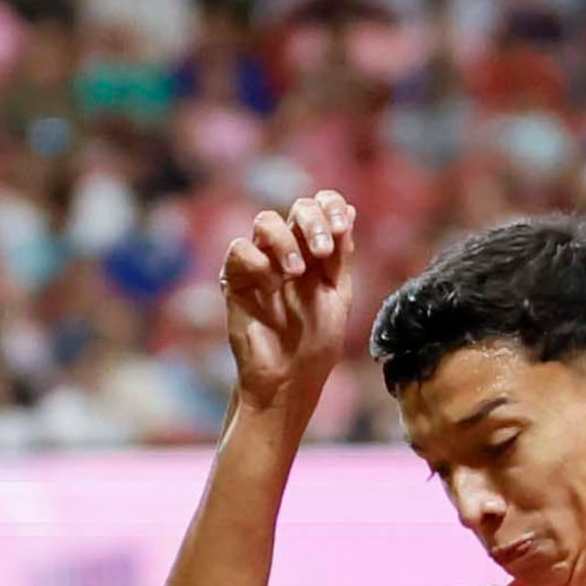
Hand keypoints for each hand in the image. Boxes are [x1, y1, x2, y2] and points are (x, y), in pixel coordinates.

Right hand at [218, 191, 359, 413]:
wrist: (288, 380)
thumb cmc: (315, 344)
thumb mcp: (338, 297)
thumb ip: (341, 256)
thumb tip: (349, 211)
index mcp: (316, 252)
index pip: (320, 207)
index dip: (329, 205)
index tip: (341, 227)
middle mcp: (288, 251)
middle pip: (296, 208)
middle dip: (312, 221)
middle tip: (322, 251)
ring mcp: (261, 262)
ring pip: (266, 221)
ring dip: (286, 241)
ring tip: (297, 273)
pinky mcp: (235, 278)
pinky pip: (241, 250)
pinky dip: (259, 263)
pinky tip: (270, 288)